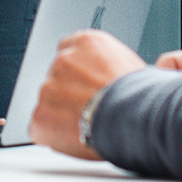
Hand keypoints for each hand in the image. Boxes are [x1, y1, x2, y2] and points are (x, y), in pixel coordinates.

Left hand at [28, 29, 145, 160]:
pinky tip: (74, 138)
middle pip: (58, 78)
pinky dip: (53, 135)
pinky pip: (40, 127)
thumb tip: (131, 69)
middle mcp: (64, 60)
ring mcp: (49, 87)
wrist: (135, 118)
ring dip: (62, 114)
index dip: (79, 73)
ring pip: (49, 102)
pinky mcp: (41, 115)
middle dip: (70, 94)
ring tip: (88, 126)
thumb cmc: (141, 98)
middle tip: (91, 110)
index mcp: (87, 43)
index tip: (87, 86)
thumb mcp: (133, 64)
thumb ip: (112, 64)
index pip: (70, 51)